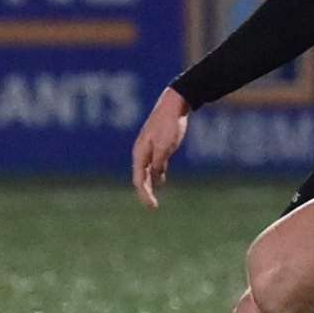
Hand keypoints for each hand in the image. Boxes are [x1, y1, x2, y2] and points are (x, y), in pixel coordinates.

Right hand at [132, 87, 190, 208]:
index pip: (139, 179)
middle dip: (145, 193)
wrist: (174, 104)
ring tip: (153, 200)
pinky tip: (160, 182)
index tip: (152, 207)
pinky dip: (155, 175)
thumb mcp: (165, 146)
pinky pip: (153, 164)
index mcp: (140, 152)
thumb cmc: (169, 124)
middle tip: (152, 208)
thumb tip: (155, 178)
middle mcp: (141, 152)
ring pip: (146, 171)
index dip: (145, 195)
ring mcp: (148, 148)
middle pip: (140, 177)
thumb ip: (159, 163)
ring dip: (149, 185)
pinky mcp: (157, 144)